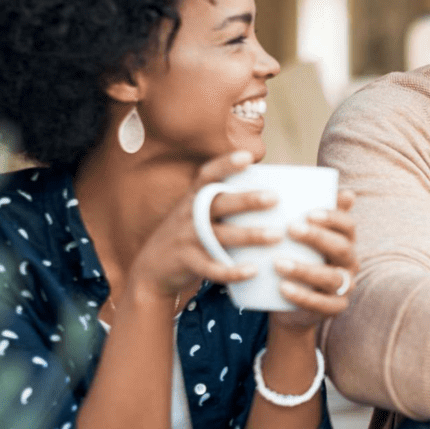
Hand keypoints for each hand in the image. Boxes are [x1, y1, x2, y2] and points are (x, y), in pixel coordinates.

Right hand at [126, 150, 278, 301]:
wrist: (152, 268)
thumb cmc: (189, 235)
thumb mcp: (197, 213)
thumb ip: (222, 201)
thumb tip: (266, 189)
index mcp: (193, 198)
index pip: (207, 175)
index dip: (226, 164)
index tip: (248, 157)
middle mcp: (189, 215)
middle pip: (218, 204)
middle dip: (246, 200)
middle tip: (274, 197)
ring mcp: (187, 239)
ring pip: (220, 236)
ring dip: (249, 235)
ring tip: (276, 235)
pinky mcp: (187, 262)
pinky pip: (211, 268)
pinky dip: (232, 271)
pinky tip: (253, 270)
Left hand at [269, 190, 357, 331]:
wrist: (287, 304)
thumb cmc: (294, 260)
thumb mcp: (297, 238)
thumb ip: (304, 215)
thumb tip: (310, 185)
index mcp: (345, 241)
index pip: (348, 225)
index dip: (332, 217)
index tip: (308, 212)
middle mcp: (350, 263)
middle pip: (342, 248)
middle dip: (317, 237)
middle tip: (290, 228)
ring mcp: (345, 287)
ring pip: (331, 277)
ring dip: (305, 269)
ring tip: (278, 262)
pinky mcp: (334, 308)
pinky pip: (322, 304)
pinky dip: (302, 296)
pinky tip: (282, 287)